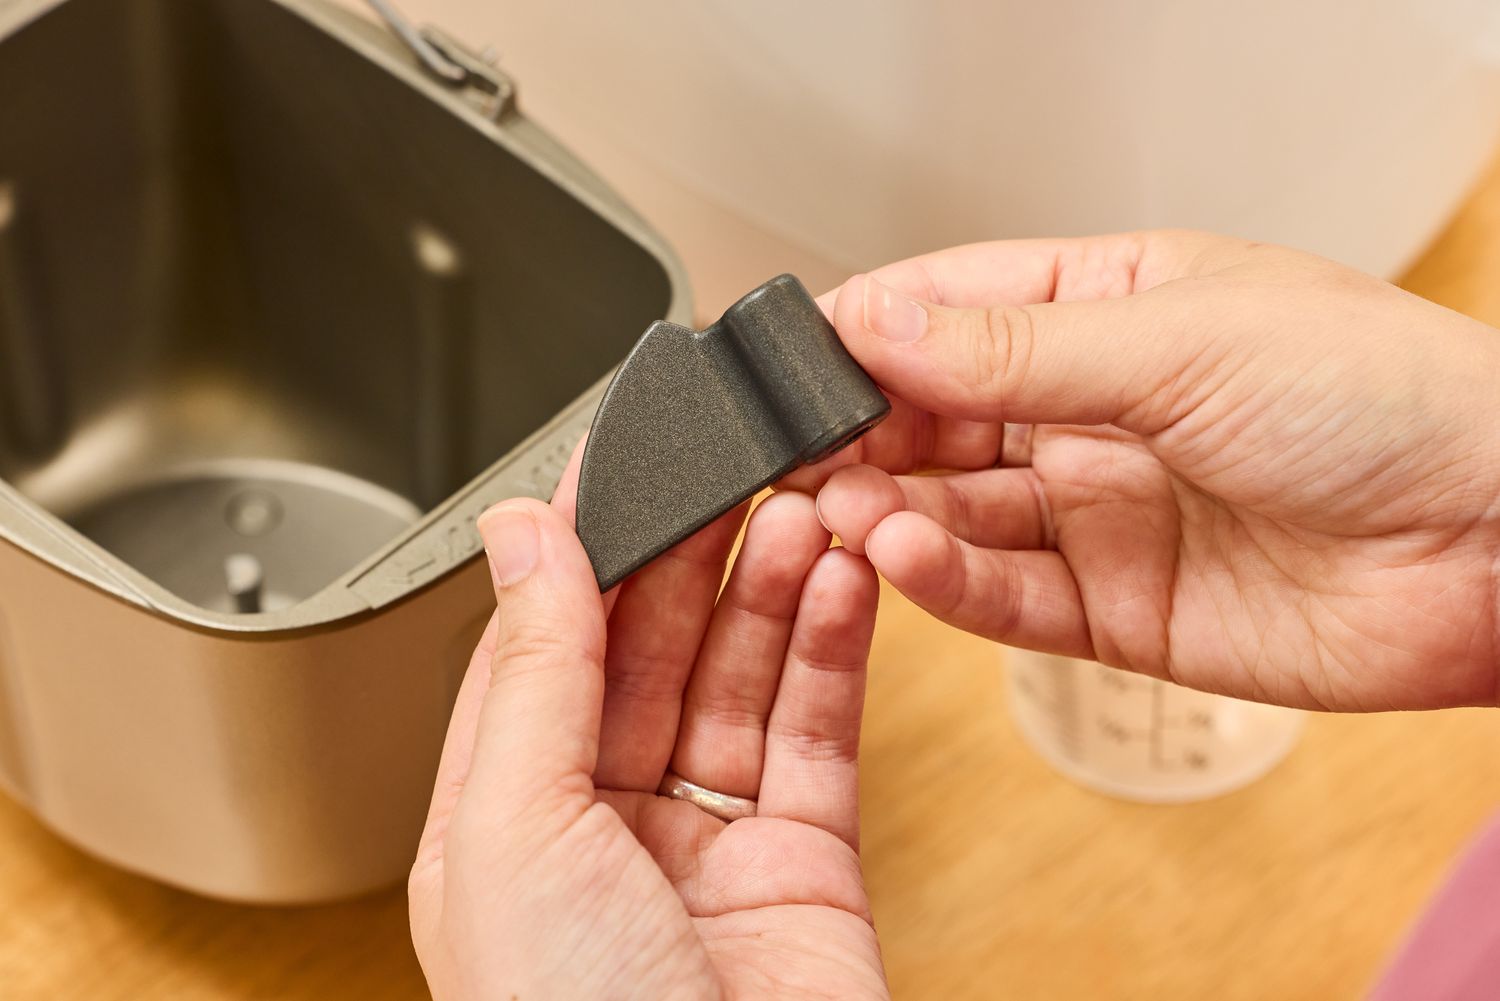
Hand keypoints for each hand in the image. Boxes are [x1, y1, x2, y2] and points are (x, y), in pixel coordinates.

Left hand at [408, 485, 887, 998]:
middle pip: (651, 654)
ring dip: (773, 591)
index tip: (619, 468)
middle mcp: (604, 828)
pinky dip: (834, 655)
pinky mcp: (807, 863)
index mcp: (503, 824)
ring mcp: (709, 844)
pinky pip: (819, 733)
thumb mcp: (517, 831)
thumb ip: (534, 673)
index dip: (583, 555)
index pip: (540, 651)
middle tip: (733, 474)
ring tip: (806, 512)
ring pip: (742, 683)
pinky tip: (842, 585)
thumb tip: (520, 537)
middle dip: (693, 558)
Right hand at [796, 231, 1499, 710]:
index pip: (951, 311)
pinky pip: (1007, 595)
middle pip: (935, 419)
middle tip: (791, 456)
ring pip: (956, 510)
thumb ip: (1015, 351)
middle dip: (860, 436)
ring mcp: (1101, 512)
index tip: (790, 362)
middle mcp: (1093, 410)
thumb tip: (875, 322)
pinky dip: (946, 581)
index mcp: (1109, 310)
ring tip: (838, 510)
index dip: (867, 334)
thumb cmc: (1384, 398)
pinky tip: (902, 556)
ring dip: (888, 511)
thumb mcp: (1180, 342)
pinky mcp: (1117, 609)